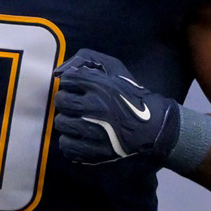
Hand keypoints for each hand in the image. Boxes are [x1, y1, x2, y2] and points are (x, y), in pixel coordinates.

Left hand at [53, 49, 179, 164]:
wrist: (152, 126)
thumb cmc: (130, 94)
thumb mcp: (114, 67)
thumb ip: (86, 58)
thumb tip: (58, 72)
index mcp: (100, 86)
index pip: (67, 80)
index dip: (72, 82)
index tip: (80, 88)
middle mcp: (94, 107)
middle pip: (61, 101)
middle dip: (67, 101)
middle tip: (78, 104)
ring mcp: (93, 131)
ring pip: (61, 123)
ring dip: (68, 121)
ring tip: (80, 120)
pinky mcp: (94, 151)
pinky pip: (66, 145)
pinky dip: (70, 141)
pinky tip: (80, 136)